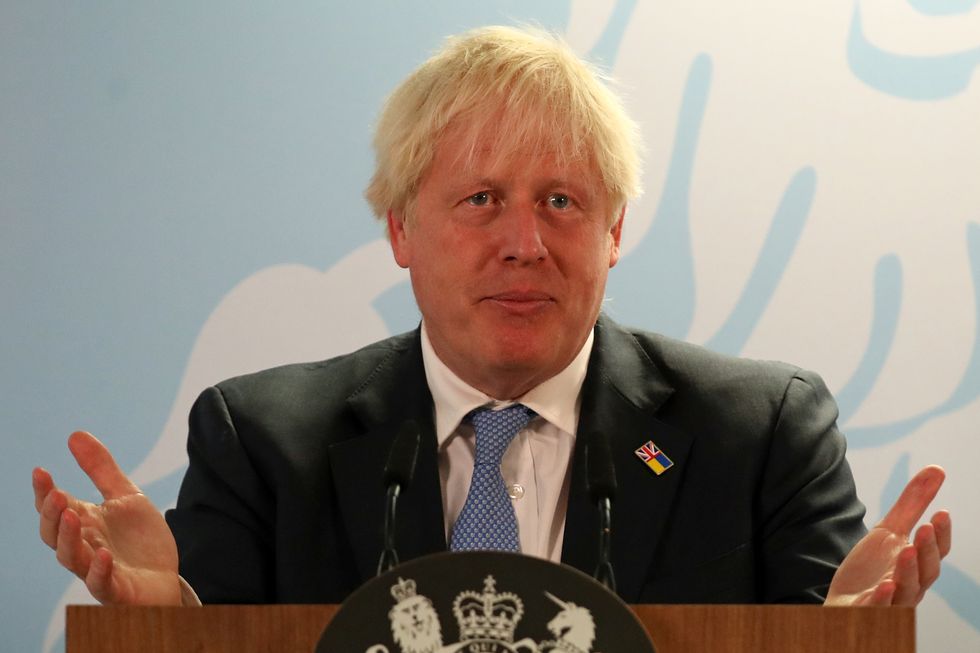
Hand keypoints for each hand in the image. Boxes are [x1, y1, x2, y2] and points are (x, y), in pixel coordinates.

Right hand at [33, 431, 180, 604]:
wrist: (166, 575)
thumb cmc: (139, 540)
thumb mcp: (126, 495)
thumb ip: (101, 469)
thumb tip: (75, 434)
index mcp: (84, 523)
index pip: (55, 508)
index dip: (44, 492)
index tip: (40, 471)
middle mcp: (85, 546)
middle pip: (55, 535)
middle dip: (52, 515)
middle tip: (57, 495)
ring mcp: (98, 569)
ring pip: (72, 559)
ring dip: (69, 539)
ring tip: (72, 516)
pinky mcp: (117, 589)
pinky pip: (101, 583)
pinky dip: (99, 570)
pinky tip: (103, 553)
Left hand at [825, 465, 951, 605]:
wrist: (845, 599)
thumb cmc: (873, 566)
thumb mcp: (889, 531)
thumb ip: (912, 503)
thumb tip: (937, 469)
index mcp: (918, 564)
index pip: (936, 551)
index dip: (941, 534)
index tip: (941, 513)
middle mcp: (910, 585)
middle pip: (926, 570)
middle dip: (927, 550)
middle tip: (924, 528)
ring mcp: (891, 601)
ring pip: (906, 590)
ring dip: (908, 571)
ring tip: (906, 550)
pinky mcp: (867, 611)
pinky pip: (878, 609)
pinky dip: (883, 600)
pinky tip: (884, 586)